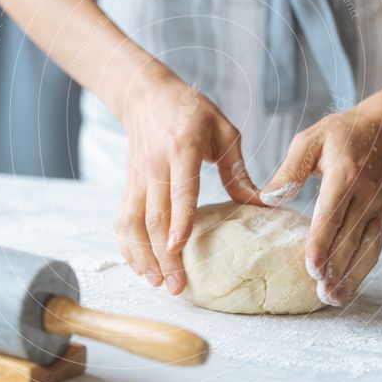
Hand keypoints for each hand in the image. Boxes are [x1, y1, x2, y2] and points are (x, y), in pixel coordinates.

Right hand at [115, 67, 258, 294]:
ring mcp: (138, 178)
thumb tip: (260, 204)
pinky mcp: (128, 185)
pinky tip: (139, 266)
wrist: (146, 95)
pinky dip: (127, 245)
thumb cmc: (191, 111)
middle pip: (154, 216)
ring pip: (133, 223)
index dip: (179, 220)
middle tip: (175, 286)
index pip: (180, 190)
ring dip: (142, 255)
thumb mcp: (224, 130)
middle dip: (163, 255)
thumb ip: (238, 169)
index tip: (178, 247)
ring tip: (156, 282)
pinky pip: (122, 220)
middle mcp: (156, 166)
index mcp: (182, 148)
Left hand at [260, 97, 381, 305]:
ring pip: (365, 248)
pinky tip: (348, 286)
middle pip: (349, 237)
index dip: (322, 242)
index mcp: (345, 174)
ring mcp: (378, 207)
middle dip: (335, 267)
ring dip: (350, 275)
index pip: (332, 213)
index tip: (312, 265)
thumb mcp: (311, 139)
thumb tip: (269, 197)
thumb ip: (290, 169)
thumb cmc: (344, 132)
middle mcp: (365, 194)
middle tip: (318, 291)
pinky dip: (363, 269)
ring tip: (332, 298)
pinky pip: (375, 247)